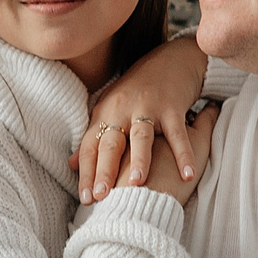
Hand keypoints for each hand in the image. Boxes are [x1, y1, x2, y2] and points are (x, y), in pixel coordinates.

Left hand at [73, 33, 207, 202]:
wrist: (169, 58)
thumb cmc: (137, 91)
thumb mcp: (109, 111)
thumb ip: (92, 139)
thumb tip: (71, 165)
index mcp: (104, 114)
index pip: (90, 147)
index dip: (86, 173)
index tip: (85, 199)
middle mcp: (122, 110)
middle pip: (110, 144)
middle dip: (104, 171)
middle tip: (100, 197)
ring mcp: (147, 107)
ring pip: (141, 137)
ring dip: (139, 160)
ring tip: (137, 185)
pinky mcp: (172, 107)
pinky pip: (177, 134)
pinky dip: (183, 154)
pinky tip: (187, 175)